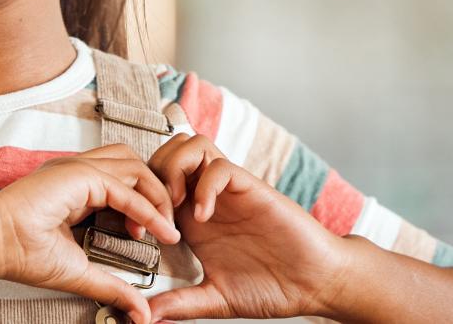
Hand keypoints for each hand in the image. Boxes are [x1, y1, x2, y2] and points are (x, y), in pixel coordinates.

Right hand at [0, 144, 180, 323]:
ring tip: (165, 225)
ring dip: (156, 194)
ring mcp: (77, 169)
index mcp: (74, 189)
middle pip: (134, 165)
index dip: (144, 204)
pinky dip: (146, 208)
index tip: (153, 237)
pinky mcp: (78, 175)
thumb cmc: (22, 254)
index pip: (122, 182)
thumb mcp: (80, 272)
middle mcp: (78, 173)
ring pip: (134, 166)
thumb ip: (112, 287)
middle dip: (158, 192)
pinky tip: (156, 230)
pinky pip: (124, 187)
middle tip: (167, 227)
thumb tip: (140, 313)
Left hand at [145, 134, 350, 320]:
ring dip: (174, 170)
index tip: (136, 232)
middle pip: (165, 154)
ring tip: (175, 206)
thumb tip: (145, 318)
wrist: (316, 283)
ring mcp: (228, 191)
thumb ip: (181, 303)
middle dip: (150, 176)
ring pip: (190, 146)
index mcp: (191, 220)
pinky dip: (204, 186)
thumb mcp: (215, 298)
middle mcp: (206, 198)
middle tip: (153, 213)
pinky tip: (204, 216)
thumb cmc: (273, 286)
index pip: (152, 183)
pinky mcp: (251, 188)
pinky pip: (219, 167)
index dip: (137, 199)